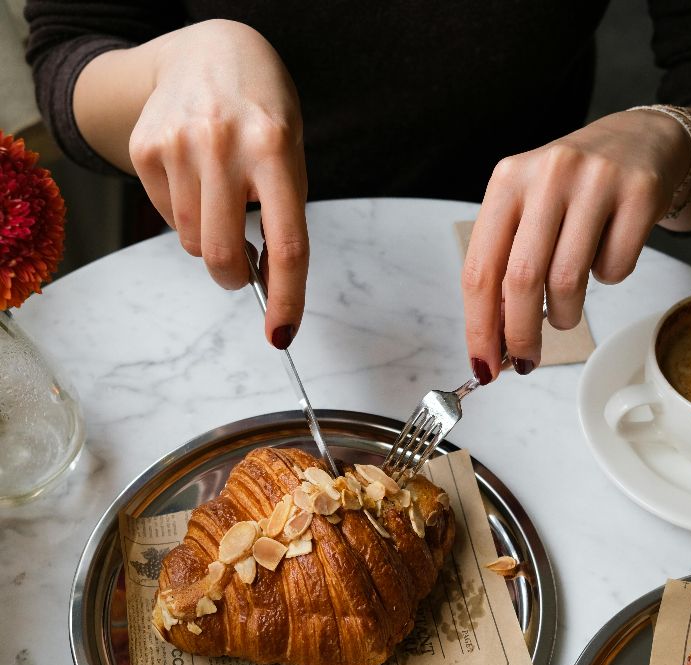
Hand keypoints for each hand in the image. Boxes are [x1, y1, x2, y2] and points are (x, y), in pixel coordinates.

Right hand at [128, 20, 307, 346]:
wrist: (208, 50)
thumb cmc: (260, 111)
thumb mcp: (291, 151)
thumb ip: (283, 214)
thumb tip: (267, 283)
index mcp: (274, 148)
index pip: (287, 245)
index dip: (286, 299)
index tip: (281, 334)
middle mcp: (222, 143)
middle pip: (222, 256)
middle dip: (235, 278)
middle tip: (244, 269)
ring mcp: (178, 144)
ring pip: (190, 244)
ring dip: (209, 243)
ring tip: (221, 204)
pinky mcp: (146, 148)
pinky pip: (166, 218)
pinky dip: (185, 216)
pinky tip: (196, 180)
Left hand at [462, 110, 690, 379]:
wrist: (638, 141)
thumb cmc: (572, 190)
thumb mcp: (527, 212)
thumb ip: (505, 266)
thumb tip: (493, 341)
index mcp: (507, 181)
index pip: (480, 269)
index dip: (479, 328)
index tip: (485, 366)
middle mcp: (547, 174)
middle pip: (522, 281)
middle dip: (521, 335)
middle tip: (526, 360)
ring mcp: (596, 180)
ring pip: (568, 282)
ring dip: (565, 315)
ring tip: (566, 308)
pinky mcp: (639, 193)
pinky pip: (614, 270)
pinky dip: (608, 278)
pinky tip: (605, 254)